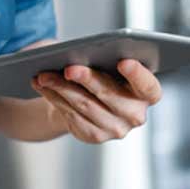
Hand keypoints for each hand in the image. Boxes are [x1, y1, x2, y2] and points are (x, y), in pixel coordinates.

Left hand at [31, 59, 161, 143]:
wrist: (92, 100)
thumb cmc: (104, 72)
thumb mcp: (109, 62)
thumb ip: (105, 58)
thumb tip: (77, 53)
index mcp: (147, 93)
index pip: (148, 86)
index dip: (137, 75)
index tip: (124, 61)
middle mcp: (135, 114)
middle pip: (109, 95)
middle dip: (87, 79)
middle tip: (68, 67)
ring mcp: (115, 128)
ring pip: (84, 105)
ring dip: (61, 87)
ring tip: (43, 74)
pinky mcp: (93, 135)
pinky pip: (70, 114)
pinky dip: (53, 97)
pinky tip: (41, 84)